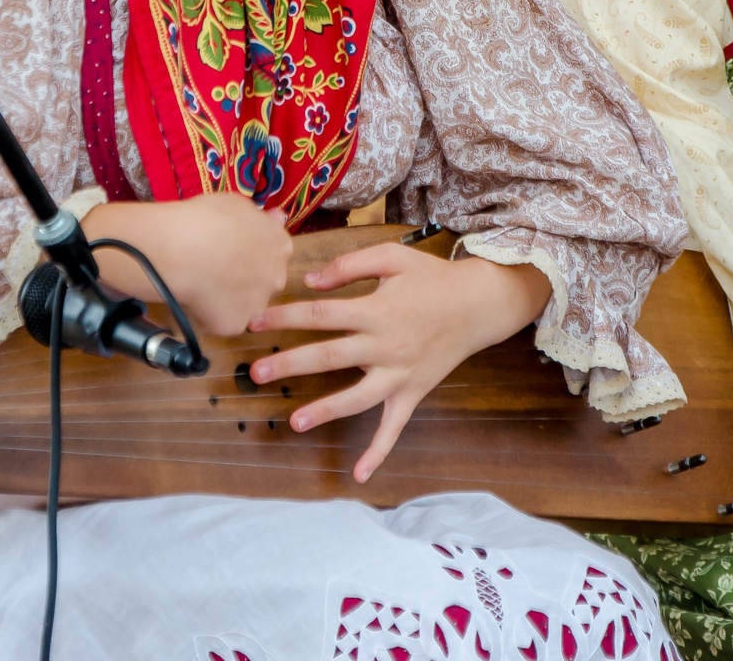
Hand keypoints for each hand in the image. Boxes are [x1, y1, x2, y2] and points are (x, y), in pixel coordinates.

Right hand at [81, 194, 290, 336]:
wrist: (185, 250)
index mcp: (280, 245)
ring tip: (202, 284)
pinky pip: (223, 321)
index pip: (274, 251)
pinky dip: (211, 314)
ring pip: (244, 304)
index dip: (252, 250)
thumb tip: (275, 217)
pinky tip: (195, 299)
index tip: (233, 248)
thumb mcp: (237, 203)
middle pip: (264, 280)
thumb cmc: (208, 219)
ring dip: (229, 298)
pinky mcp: (235, 325)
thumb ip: (260, 216)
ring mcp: (257, 304)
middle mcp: (276, 277)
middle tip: (217, 268)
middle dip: (245, 277)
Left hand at [244, 246, 551, 482]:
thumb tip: (310, 283)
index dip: (285, 317)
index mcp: (376, 310)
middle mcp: (385, 345)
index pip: (320, 315)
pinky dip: (379, 452)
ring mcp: (399, 373)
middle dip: (291, 365)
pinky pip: (394, 427)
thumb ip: (349, 266)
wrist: (478, 304)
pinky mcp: (412, 392)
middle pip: (330, 356)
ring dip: (326, 410)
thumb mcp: (392, 257)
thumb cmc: (431, 277)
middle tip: (256, 374)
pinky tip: (359, 474)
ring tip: (295, 423)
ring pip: (357, 397)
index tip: (254, 323)